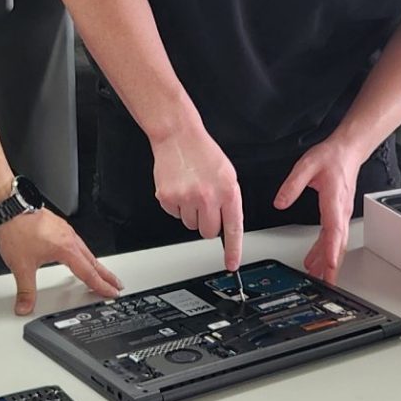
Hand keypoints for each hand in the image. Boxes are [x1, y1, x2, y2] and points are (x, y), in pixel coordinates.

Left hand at [0, 208, 122, 315]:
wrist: (11, 207)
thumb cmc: (17, 230)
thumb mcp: (20, 266)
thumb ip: (25, 290)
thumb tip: (25, 306)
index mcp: (66, 249)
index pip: (88, 273)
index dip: (101, 285)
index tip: (112, 291)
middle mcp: (69, 238)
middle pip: (93, 261)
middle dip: (106, 274)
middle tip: (117, 284)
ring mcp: (65, 230)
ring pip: (86, 250)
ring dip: (95, 263)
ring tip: (100, 272)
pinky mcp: (58, 226)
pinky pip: (77, 242)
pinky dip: (83, 253)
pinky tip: (77, 255)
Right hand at [151, 127, 242, 269]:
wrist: (178, 136)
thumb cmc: (203, 153)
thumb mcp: (227, 174)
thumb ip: (228, 199)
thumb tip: (225, 224)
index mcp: (227, 191)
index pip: (233, 228)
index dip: (233, 250)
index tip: (231, 264)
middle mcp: (207, 196)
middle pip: (208, 232)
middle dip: (207, 223)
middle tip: (205, 205)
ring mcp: (186, 198)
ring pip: (190, 225)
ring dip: (191, 213)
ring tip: (191, 191)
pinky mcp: (167, 198)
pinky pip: (174, 215)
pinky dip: (176, 206)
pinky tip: (180, 188)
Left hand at [274, 140, 358, 282]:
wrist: (348, 151)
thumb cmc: (332, 158)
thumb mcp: (307, 165)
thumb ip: (292, 184)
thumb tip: (279, 202)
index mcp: (334, 200)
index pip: (334, 229)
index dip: (331, 249)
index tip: (330, 264)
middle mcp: (340, 211)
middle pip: (338, 243)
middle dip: (332, 265)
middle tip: (326, 284)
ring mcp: (341, 214)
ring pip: (336, 243)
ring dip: (328, 262)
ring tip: (319, 278)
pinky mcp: (338, 215)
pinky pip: (333, 237)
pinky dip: (326, 251)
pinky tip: (316, 260)